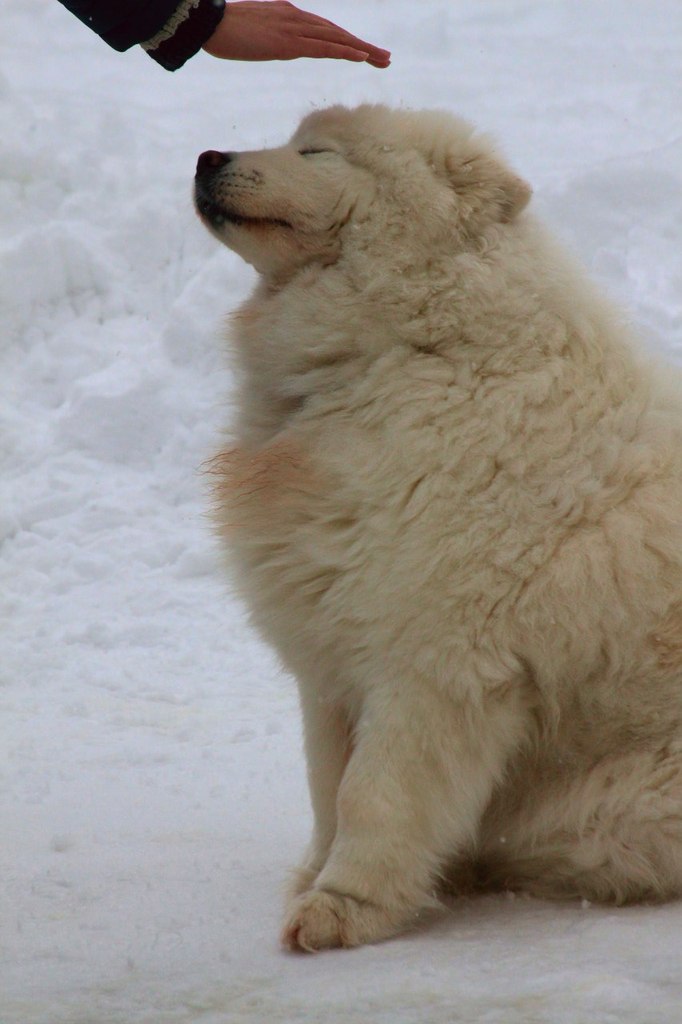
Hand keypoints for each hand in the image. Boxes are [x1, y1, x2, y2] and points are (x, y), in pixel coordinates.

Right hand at [202, 1, 390, 67]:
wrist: (209, 23)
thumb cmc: (224, 30)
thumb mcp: (254, 31)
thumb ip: (269, 33)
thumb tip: (275, 40)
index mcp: (289, 16)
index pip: (325, 30)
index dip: (346, 40)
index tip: (365, 51)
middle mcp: (296, 19)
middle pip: (337, 33)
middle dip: (363, 45)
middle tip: (386, 58)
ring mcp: (294, 29)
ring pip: (337, 39)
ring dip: (362, 49)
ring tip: (383, 60)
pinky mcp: (290, 43)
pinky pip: (324, 47)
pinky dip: (345, 51)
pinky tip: (362, 57)